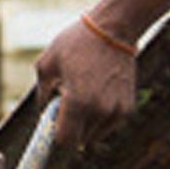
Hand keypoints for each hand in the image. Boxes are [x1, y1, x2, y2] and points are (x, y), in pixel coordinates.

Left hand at [34, 15, 137, 149]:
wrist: (114, 29)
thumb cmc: (77, 43)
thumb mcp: (47, 62)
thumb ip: (41, 92)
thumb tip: (44, 110)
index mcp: (78, 101)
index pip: (65, 140)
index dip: (56, 134)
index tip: (54, 122)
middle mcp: (99, 110)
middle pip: (79, 139)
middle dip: (71, 127)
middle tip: (68, 103)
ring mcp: (116, 110)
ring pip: (95, 133)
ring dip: (86, 123)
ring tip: (84, 94)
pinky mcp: (128, 107)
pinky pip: (109, 124)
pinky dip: (101, 117)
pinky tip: (98, 93)